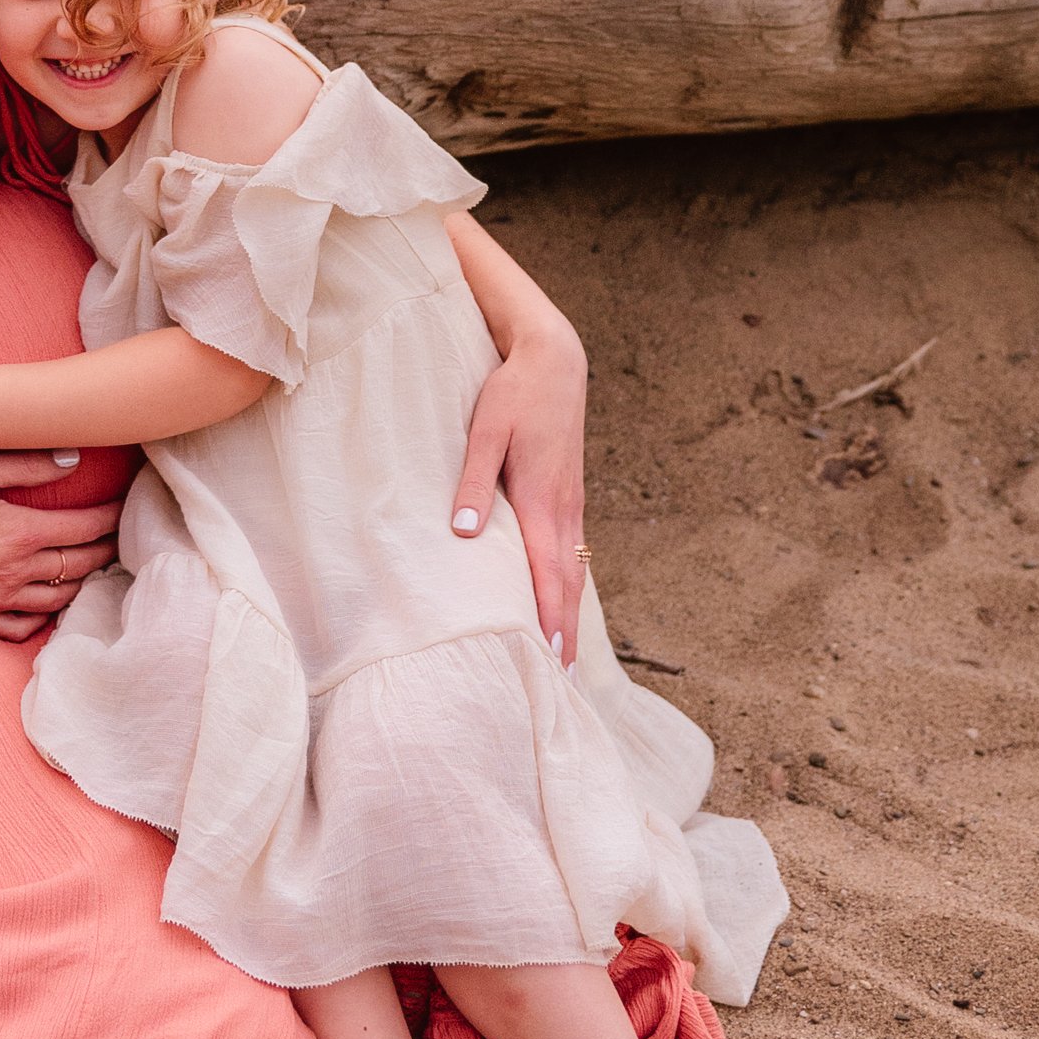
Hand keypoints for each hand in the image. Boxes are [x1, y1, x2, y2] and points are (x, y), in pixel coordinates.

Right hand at [0, 457, 119, 637]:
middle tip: (121, 537)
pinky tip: (46, 604)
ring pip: (56, 600)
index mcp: (19, 534)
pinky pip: (21, 627)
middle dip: (105, 550)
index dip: (111, 517)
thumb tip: (72, 460)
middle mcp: (14, 573)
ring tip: (92, 567)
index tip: (125, 505)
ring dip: (80, 583)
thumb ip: (26, 465)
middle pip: (78, 567)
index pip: (85, 529)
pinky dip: (42, 617)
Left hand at [450, 328, 585, 663]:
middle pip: (567, 582)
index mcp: (542, 499)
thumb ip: (473, 480)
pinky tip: (562, 598)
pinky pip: (573, 549)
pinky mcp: (569, 494)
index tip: (549, 657)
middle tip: (562, 678)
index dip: (548, 617)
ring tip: (563, 652)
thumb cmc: (514, 394)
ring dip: (569, 611)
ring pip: (574, 568)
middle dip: (564, 630)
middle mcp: (564, 508)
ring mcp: (572, 501)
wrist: (555, 360)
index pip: (548, 572)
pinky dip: (569, 583)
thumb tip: (464, 531)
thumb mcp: (485, 431)